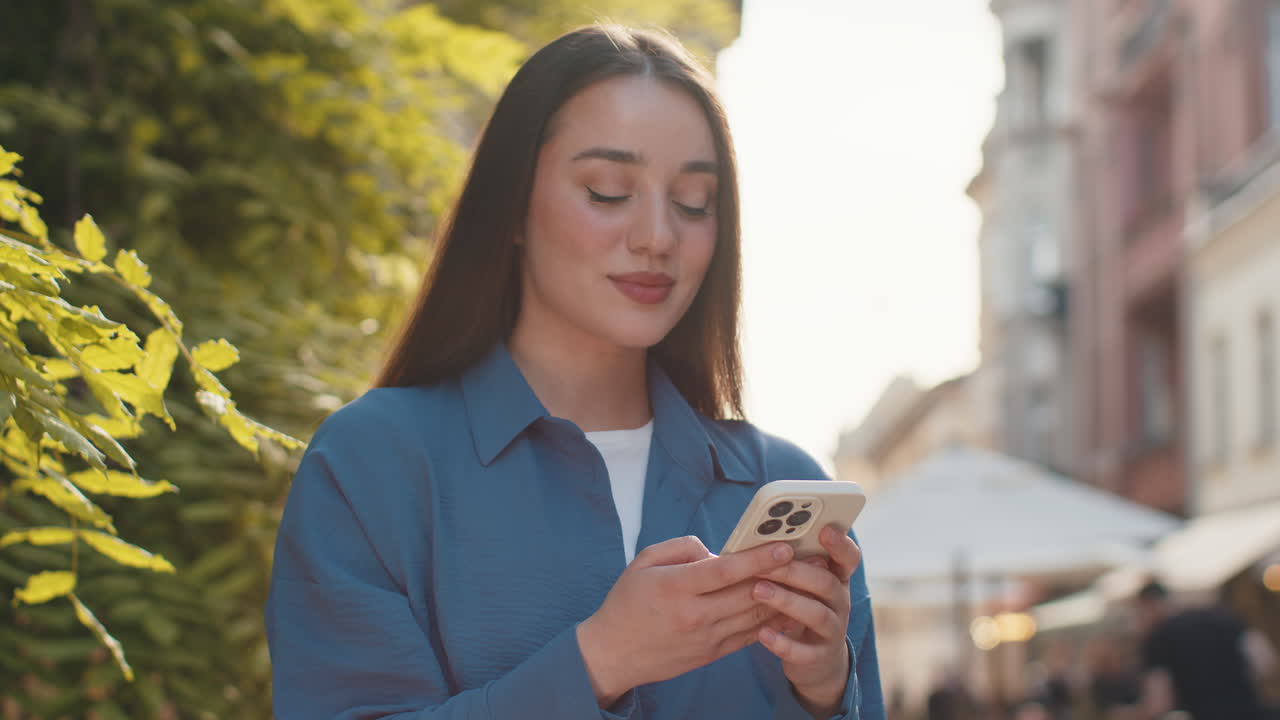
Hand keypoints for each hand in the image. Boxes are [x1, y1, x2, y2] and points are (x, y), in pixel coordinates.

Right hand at [576, 535, 793, 706]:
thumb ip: (682, 548)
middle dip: (781, 574)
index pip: (724, 571)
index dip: (757, 558)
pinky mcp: (712, 653)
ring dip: (784, 597)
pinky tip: (790, 607)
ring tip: (807, 580)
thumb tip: (716, 552)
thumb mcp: (644, 562)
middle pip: (747, 593)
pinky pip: (750, 636)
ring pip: (754, 615)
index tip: (784, 546)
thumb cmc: (627, 602)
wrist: (614, 653)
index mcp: (675, 587)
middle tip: (809, 559)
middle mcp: (694, 615)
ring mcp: (706, 638)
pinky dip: (772, 621)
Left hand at [754, 526, 861, 716]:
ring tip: (758, 590)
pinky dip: (783, 643)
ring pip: (816, 614)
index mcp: (836, 578)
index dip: (840, 544)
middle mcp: (840, 602)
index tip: (825, 530)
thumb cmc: (802, 608)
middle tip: (765, 564)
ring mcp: (833, 630)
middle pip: (825, 582)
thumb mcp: (802, 585)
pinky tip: (762, 634)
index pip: (848, 557)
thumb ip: (790, 563)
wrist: (816, 661)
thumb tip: (758, 538)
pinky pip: (804, 651)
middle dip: (795, 571)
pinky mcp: (819, 657)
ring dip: (787, 601)